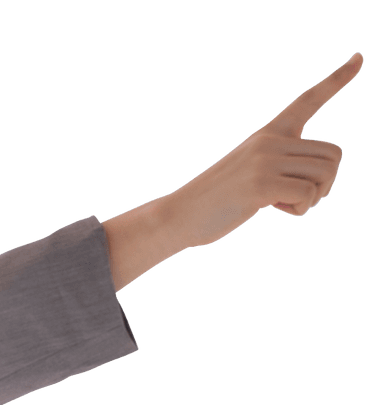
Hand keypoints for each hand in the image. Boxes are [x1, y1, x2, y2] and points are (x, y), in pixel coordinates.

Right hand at [162, 51, 363, 248]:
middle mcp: (270, 141)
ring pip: (326, 175)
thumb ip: (284, 165)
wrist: (180, 214)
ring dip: (314, 197)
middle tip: (297, 197)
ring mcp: (265, 161)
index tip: (360, 57)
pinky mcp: (261, 185)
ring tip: (283, 203)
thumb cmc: (218, 198)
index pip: (309, 100)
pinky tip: (274, 208)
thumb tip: (319, 180)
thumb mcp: (253, 171)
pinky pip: (308, 195)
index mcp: (269, 133)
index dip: (338, 79)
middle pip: (333, 155)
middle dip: (325, 183)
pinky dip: (300, 209)